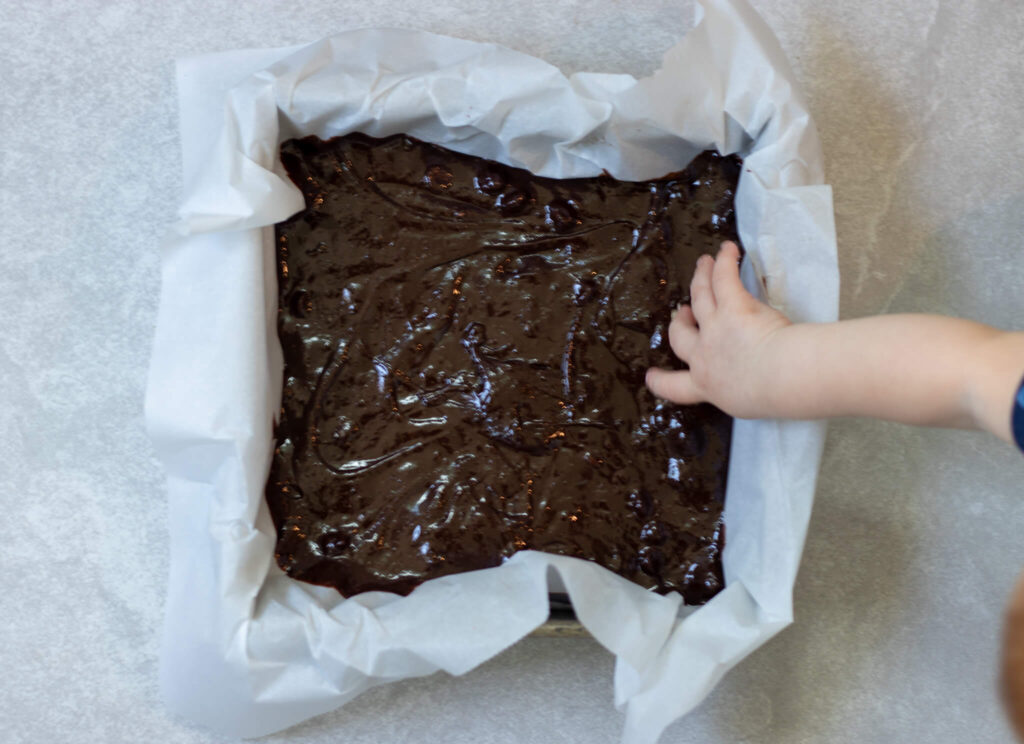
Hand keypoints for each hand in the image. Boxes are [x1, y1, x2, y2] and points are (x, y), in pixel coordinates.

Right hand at [645, 241, 791, 417]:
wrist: (780, 377)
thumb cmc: (774, 397)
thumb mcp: (750, 404)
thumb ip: (743, 393)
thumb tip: (755, 388)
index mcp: (707, 386)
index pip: (676, 386)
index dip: (661, 380)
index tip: (652, 376)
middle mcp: (704, 355)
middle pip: (680, 335)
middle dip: (679, 322)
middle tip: (682, 313)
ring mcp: (715, 327)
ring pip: (700, 297)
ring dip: (700, 278)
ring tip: (702, 264)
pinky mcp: (733, 305)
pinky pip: (724, 279)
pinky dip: (724, 261)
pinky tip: (726, 249)